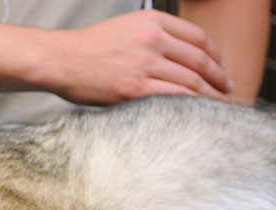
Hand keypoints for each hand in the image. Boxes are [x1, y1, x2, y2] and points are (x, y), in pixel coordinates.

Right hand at [45, 10, 233, 104]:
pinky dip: (190, 105)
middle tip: (227, 88)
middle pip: (200, 60)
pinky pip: (174, 97)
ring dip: (208, 94)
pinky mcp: (135, 88)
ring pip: (191, 81)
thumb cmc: (85, 49)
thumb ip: (152, 36)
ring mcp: (145, 64)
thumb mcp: (124, 27)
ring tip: (216, 104)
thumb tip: (176, 56)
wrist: (58, 60)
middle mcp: (152, 39)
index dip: (215, 54)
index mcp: (152, 21)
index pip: (198, 37)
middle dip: (219, 76)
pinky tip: (195, 111)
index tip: (220, 66)